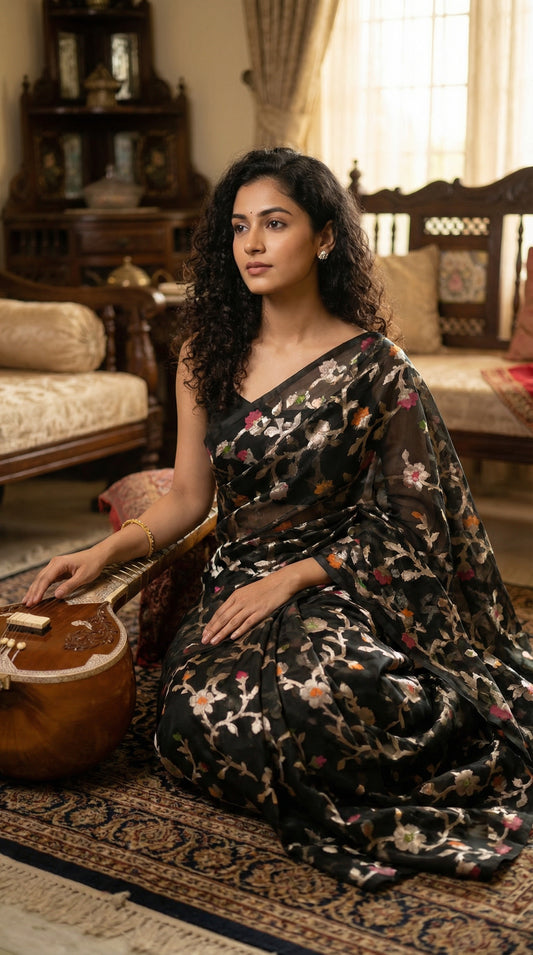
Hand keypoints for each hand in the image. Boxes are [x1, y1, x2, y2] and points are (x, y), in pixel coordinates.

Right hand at [23, 547, 106, 606]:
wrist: (98, 556)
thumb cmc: (92, 564)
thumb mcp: (83, 577)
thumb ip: (69, 586)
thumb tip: (57, 595)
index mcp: (59, 563)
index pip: (46, 579)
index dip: (39, 591)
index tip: (34, 601)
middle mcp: (54, 563)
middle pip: (40, 579)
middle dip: (33, 592)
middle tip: (27, 604)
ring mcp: (55, 566)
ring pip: (41, 579)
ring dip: (34, 590)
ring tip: (27, 601)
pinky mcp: (57, 570)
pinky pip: (47, 579)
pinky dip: (41, 587)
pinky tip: (36, 594)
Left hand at [201, 558, 329, 645]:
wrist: (281, 581)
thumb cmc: (264, 587)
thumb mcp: (247, 592)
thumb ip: (237, 602)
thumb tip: (227, 615)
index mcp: (236, 596)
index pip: (220, 612)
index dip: (211, 623)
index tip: (204, 633)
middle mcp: (240, 601)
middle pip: (223, 617)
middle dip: (213, 630)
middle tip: (204, 640)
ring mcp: (250, 606)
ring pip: (232, 621)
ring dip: (222, 632)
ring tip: (214, 641)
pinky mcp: (260, 611)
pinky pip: (248, 622)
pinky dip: (239, 630)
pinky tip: (232, 637)